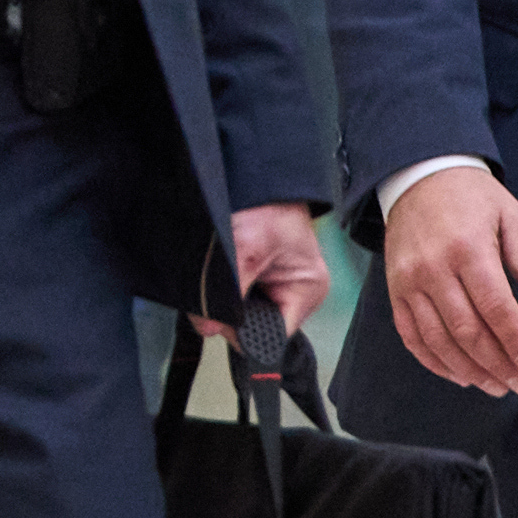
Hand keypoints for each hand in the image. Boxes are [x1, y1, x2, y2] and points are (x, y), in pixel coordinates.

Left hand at [215, 202, 329, 339]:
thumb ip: (229, 290)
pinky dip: (228, 290)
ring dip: (228, 302)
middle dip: (232, 316)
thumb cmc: (270, 205)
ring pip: (245, 312)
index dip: (245, 334)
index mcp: (306, 291)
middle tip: (212, 299)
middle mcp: (296, 292)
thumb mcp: (247, 248)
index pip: (274, 335)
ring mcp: (279, 285)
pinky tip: (220, 277)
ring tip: (219, 280)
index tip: (219, 323)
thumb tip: (211, 326)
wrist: (263, 181)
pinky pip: (241, 295)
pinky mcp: (262, 277)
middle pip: (258, 325)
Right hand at [381, 163, 517, 396]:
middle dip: (496, 364)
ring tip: (493, 386)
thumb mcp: (511, 217)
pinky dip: (434, 361)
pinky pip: (411, 335)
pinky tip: (458, 375)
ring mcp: (410, 282)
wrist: (419, 178)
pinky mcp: (395, 290)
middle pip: (467, 331)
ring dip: (468, 370)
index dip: (515, 340)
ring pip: (438, 340)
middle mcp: (434, 269)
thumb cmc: (474, 199)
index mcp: (469, 249)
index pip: (496, 307)